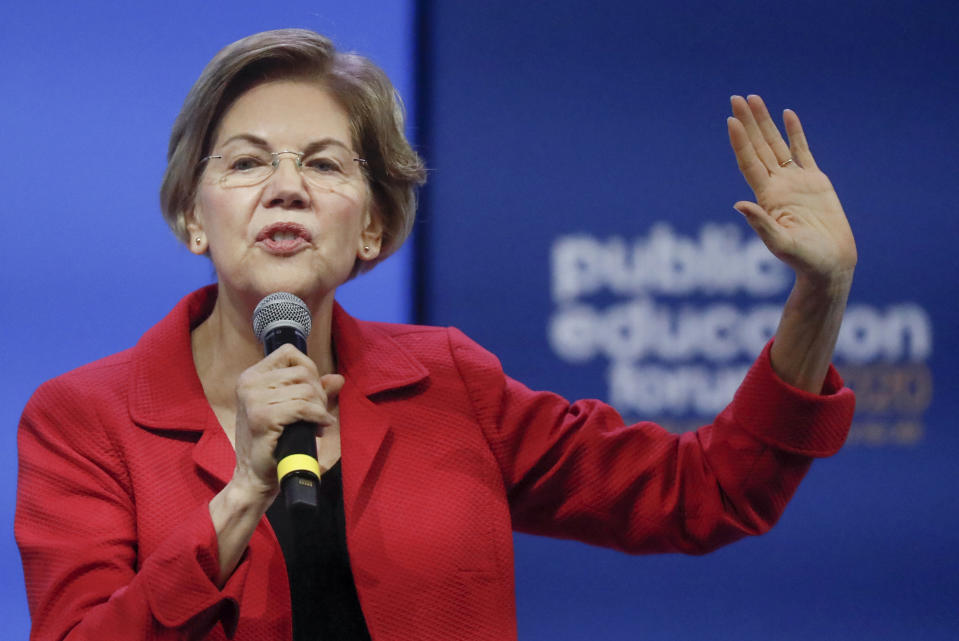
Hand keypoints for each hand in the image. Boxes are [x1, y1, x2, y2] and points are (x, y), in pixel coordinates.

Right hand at [231, 343, 343, 498]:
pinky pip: (303, 408)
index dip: (309, 368)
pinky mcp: (262, 418)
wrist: (254, 476)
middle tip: (318, 413)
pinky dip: (318, 416)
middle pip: (302, 372)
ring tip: (316, 423)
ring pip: (305, 390)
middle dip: (318, 393)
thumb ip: (312, 391)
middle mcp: (249, 384)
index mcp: (251, 377)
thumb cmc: (272, 442)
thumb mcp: (290, 409)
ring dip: (319, 408)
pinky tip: (321, 426)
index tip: (313, 391)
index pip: (289, 353)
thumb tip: (338, 378)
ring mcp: (253, 400)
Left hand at [727, 95, 856, 287]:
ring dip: (765, 122)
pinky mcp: (815, 182)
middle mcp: (777, 186)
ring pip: (777, 145)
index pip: (749, 162)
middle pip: (758, 147)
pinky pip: (803, 151)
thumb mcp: (780, 244)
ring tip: (754, 99)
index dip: (740, 141)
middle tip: (736, 97)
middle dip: (748, 122)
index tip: (731, 120)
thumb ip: (761, 224)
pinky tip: (787, 114)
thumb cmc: (805, 261)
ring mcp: (796, 182)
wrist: (830, 265)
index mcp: (767, 198)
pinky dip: (795, 132)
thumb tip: (739, 205)